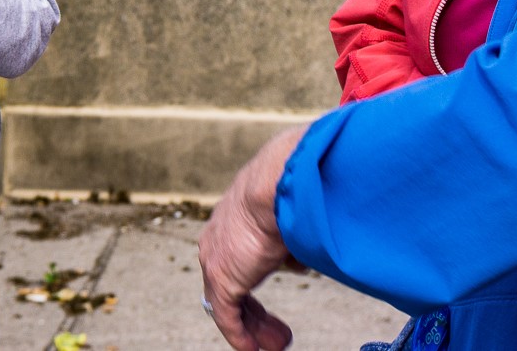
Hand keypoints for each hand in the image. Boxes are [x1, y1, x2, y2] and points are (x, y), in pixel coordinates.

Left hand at [198, 126, 306, 350]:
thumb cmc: (291, 189)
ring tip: (276, 346)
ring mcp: (216, 257)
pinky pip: (227, 315)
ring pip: (230, 303)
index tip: (273, 304)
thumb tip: (300, 260)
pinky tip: (254, 350)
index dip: (258, 282)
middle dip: (258, 313)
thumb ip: (291, 241)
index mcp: (233, 219)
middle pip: (235, 286)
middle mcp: (218, 238)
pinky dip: (241, 335)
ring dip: (254, 327)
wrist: (277, 182)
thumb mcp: (290, 218)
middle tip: (280, 334)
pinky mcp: (220, 276)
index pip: (240, 260)